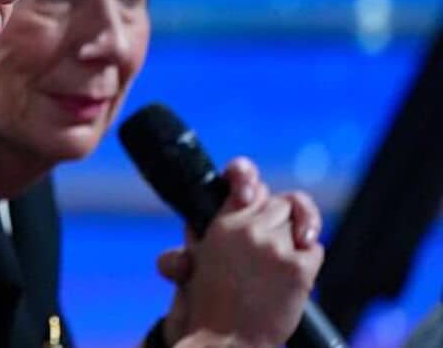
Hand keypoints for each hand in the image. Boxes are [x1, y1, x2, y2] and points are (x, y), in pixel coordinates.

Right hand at [155, 157, 323, 346]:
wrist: (223, 343)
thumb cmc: (206, 308)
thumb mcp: (194, 256)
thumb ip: (207, 226)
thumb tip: (234, 200)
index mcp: (221, 222)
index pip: (244, 178)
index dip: (248, 178)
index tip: (248, 190)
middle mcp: (248, 229)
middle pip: (279, 202)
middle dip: (279, 220)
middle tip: (273, 243)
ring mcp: (274, 248)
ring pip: (298, 222)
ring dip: (294, 238)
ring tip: (283, 259)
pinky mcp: (298, 269)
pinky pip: (314, 249)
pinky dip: (308, 261)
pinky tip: (293, 278)